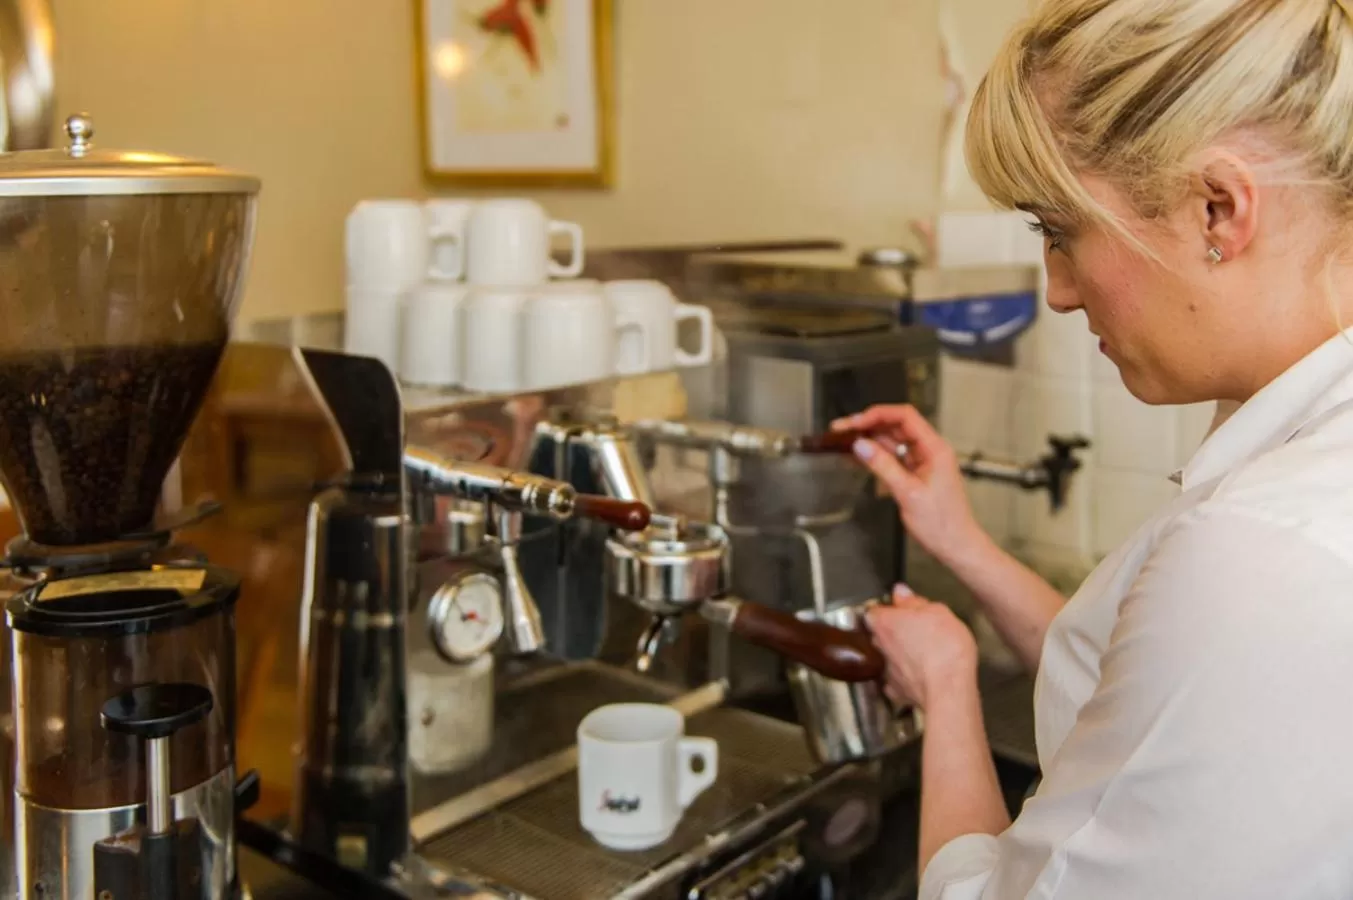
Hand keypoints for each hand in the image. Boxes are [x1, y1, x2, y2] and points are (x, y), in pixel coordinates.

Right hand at [832, 404, 982, 567]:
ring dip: (868, 440)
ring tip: (843, 441)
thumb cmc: (941, 523)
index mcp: (935, 449)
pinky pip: (892, 457)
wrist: (955, 545)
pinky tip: (857, 457)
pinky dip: (874, 456)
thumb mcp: (908, 493)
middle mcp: (929, 450)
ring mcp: (922, 461)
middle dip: (868, 425)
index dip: (878, 415)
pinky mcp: (915, 473)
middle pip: (895, 426)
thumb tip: (861, 445)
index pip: (905, 417)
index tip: (856, 422)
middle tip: (842, 430)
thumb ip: (883, 466)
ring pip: (891, 441)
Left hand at [866, 585, 977, 711]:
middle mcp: (880, 647)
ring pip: (886, 659)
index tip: (899, 611)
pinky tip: (919, 677)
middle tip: (914, 631)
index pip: (873, 612)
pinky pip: (895, 683)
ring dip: (898, 657)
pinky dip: (904, 680)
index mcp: (886, 623)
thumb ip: (914, 602)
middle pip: (878, 636)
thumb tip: (901, 592)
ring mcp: (886, 672)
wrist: (949, 689)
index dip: (886, 611)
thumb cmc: (945, 648)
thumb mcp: (938, 612)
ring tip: (920, 656)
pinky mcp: (897, 693)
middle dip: (892, 633)